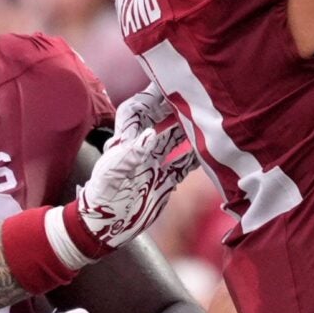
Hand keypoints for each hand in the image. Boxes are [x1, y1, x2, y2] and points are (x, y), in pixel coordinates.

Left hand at [74, 88, 198, 255]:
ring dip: (189, 130)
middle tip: (195, 96)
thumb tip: (150, 134)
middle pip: (160, 121)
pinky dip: (196, 158)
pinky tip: (211, 151)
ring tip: (207, 119)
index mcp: (125, 143)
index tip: (168, 84)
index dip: (151, 96)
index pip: (138, 110)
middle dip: (175, 107)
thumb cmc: (102, 198)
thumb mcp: (113, 173)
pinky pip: (183, 165)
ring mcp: (153, 165)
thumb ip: (131, 153)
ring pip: (175, 140)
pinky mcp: (163, 182)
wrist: (105, 228)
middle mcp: (140, 150)